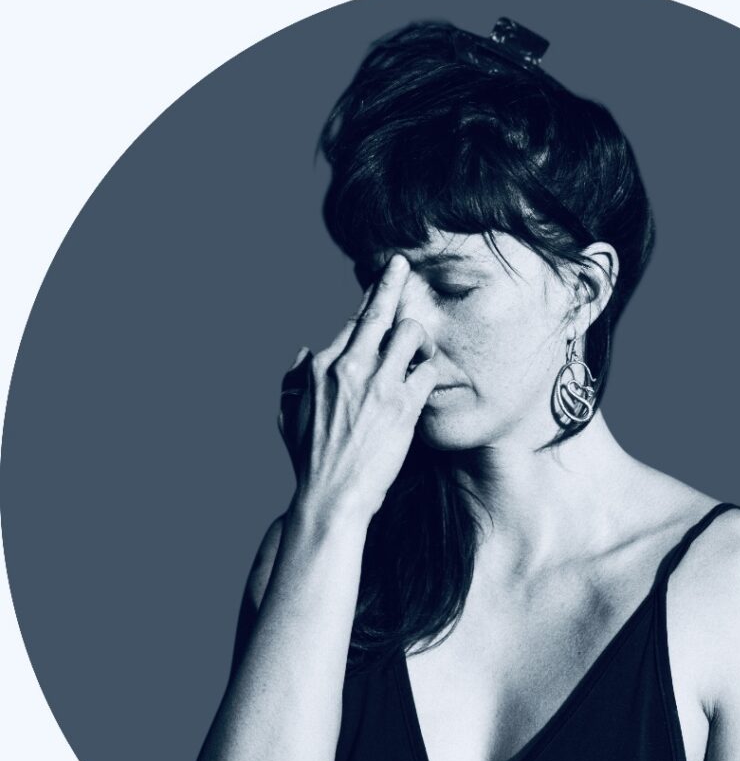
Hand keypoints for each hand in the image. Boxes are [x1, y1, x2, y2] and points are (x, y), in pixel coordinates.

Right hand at [277, 255, 437, 525]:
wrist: (331, 496)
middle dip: (392, 280)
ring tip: (421, 353)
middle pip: (379, 311)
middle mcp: (348, 366)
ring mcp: (377, 384)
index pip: (353, 322)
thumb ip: (293, 378)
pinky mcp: (403, 405)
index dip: (371, 299)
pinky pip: (428, 370)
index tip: (381, 280)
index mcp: (320, 366)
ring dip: (420, 338)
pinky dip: (430, 371)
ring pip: (410, 332)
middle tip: (402, 263)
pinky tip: (428, 381)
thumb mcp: (288, 415)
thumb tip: (303, 351)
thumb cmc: (309, 461)